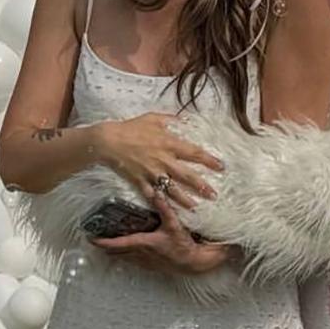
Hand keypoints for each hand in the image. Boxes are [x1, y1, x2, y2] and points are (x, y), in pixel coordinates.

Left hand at [91, 194, 233, 274]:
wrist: (196, 262)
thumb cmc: (184, 244)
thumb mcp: (174, 224)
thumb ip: (164, 207)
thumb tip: (156, 191)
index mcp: (144, 243)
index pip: (119, 243)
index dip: (104, 242)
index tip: (92, 239)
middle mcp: (142, 254)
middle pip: (118, 252)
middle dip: (105, 247)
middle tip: (93, 241)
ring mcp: (147, 262)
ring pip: (125, 258)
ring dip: (114, 253)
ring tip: (104, 248)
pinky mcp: (153, 266)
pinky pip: (135, 262)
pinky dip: (126, 257)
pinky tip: (125, 256)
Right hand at [95, 113, 222, 207]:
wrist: (108, 141)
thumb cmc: (130, 127)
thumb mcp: (152, 118)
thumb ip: (170, 119)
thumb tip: (185, 119)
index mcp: (168, 143)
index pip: (193, 153)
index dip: (208, 160)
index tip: (221, 167)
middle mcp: (163, 160)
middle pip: (186, 175)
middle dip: (201, 186)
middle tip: (213, 194)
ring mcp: (151, 173)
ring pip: (172, 189)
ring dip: (185, 199)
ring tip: (196, 207)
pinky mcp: (140, 181)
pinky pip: (152, 195)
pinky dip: (160, 203)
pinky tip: (168, 210)